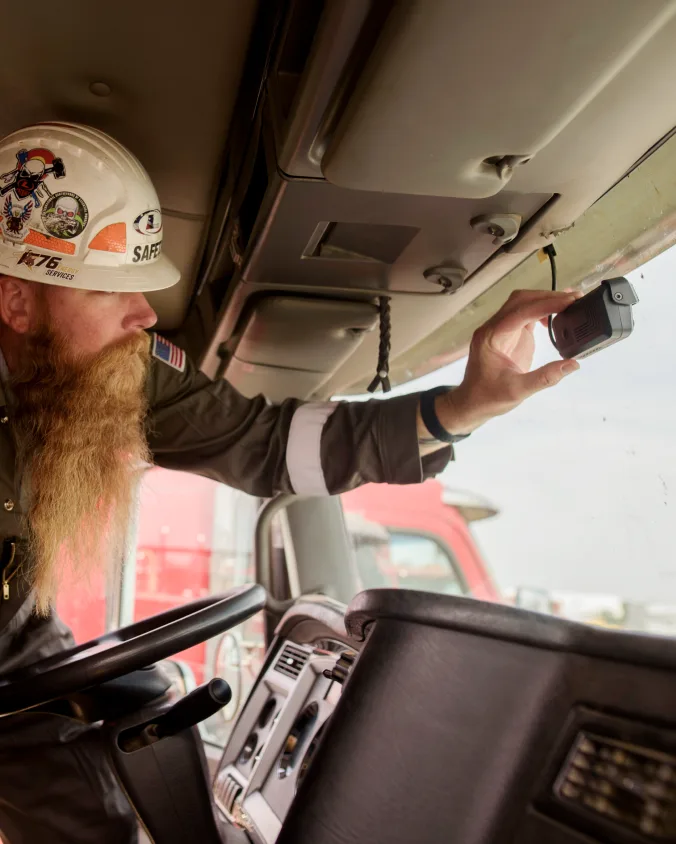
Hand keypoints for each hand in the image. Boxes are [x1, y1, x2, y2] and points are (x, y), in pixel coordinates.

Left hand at [437, 289, 581, 433]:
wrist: (472, 402)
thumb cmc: (488, 397)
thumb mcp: (518, 391)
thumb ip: (545, 378)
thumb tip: (572, 364)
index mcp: (491, 337)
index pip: (520, 312)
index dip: (546, 304)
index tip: (568, 301)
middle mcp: (493, 328)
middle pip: (521, 300)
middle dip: (548, 297)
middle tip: (574, 299)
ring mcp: (500, 329)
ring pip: (522, 304)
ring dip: (545, 300)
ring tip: (570, 303)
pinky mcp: (508, 334)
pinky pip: (524, 315)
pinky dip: (541, 311)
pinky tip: (556, 317)